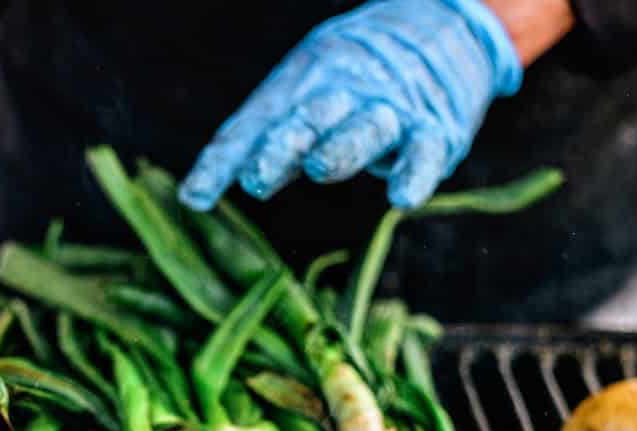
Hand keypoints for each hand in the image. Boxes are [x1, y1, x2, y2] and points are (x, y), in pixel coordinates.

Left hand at [179, 0, 522, 211]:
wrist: (442, 25)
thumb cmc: (355, 77)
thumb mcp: (305, 93)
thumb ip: (262, 141)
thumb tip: (194, 196)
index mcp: (299, 83)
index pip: (253, 125)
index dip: (222, 161)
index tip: (194, 198)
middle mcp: (341, 90)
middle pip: (306, 119)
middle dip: (280, 147)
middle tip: (255, 178)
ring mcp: (390, 109)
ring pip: (364, 128)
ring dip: (342, 147)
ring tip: (321, 167)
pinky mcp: (435, 128)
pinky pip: (424, 151)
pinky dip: (414, 172)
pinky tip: (403, 198)